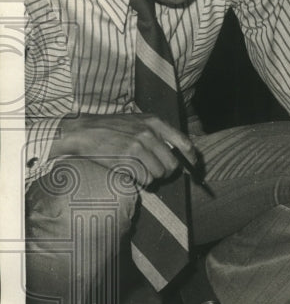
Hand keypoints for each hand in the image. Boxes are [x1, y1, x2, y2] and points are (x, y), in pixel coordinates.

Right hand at [50, 113, 197, 186]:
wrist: (83, 131)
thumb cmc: (111, 128)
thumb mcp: (138, 122)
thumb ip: (158, 134)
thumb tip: (178, 154)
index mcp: (155, 122)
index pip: (184, 143)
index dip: (191, 158)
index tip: (192, 167)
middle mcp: (149, 133)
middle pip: (173, 163)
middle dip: (167, 172)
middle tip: (157, 173)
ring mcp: (138, 146)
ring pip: (160, 173)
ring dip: (153, 177)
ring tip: (142, 172)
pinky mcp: (127, 159)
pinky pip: (145, 178)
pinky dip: (142, 181)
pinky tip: (133, 174)